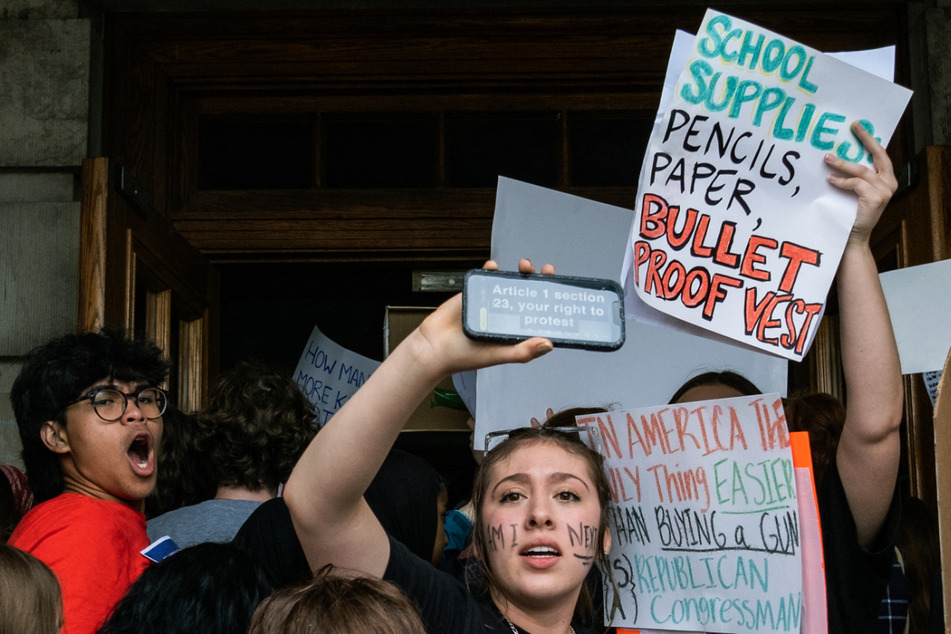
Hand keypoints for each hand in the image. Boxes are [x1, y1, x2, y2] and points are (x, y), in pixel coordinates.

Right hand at [411, 258, 554, 376]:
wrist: (434, 346)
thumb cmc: (465, 356)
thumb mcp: (499, 355)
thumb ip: (523, 352)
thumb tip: (548, 344)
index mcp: (515, 330)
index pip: (538, 313)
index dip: (550, 300)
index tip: (560, 289)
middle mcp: (506, 315)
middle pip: (528, 294)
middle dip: (538, 280)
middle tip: (544, 271)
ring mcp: (491, 302)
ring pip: (510, 283)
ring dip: (519, 272)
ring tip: (524, 266)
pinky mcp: (475, 293)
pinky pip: (486, 277)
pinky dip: (491, 269)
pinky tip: (494, 266)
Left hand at [824, 121, 897, 244]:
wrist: (853, 238)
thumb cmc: (849, 214)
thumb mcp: (854, 191)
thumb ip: (854, 176)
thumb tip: (835, 155)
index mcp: (886, 179)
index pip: (879, 154)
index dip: (869, 139)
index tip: (857, 125)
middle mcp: (889, 183)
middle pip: (878, 155)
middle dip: (865, 139)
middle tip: (853, 126)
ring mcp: (884, 191)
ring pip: (861, 170)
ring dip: (842, 163)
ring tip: (827, 158)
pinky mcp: (876, 199)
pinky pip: (856, 184)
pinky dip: (842, 181)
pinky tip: (830, 180)